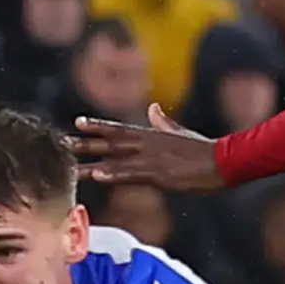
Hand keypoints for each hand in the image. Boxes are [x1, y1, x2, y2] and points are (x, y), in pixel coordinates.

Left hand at [71, 106, 222, 192]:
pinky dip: (114, 174)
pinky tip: (98, 175)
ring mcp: (150, 159)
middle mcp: (146, 144)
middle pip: (109, 142)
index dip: (97, 126)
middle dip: (85, 143)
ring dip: (91, 162)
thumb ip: (163, 122)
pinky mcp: (158, 174)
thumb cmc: (204, 150)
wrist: (223, 160)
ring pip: (114, 159)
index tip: (78, 122)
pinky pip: (131, 174)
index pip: (118, 129)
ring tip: (70, 165)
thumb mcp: (180, 133)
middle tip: (62, 144)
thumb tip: (152, 108)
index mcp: (151, 135)